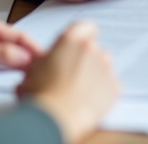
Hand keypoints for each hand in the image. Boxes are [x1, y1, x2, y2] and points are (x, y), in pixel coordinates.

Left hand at [0, 18, 42, 81]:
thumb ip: (1, 53)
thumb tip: (25, 56)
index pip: (22, 37)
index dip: (36, 50)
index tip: (48, 62)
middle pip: (19, 47)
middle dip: (31, 59)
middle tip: (43, 73)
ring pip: (11, 57)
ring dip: (20, 66)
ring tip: (31, 78)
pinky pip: (0, 65)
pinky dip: (9, 72)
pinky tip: (13, 80)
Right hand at [19, 22, 119, 143]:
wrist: (53, 120)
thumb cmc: (40, 96)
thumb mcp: (32, 71)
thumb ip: (44, 61)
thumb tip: (44, 65)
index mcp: (70, 39)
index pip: (85, 27)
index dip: (82, 38)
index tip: (78, 47)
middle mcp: (91, 49)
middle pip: (95, 49)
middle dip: (87, 60)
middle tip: (73, 76)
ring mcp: (105, 68)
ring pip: (104, 67)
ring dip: (96, 75)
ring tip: (80, 92)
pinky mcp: (114, 88)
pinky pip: (111, 86)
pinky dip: (104, 93)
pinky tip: (89, 102)